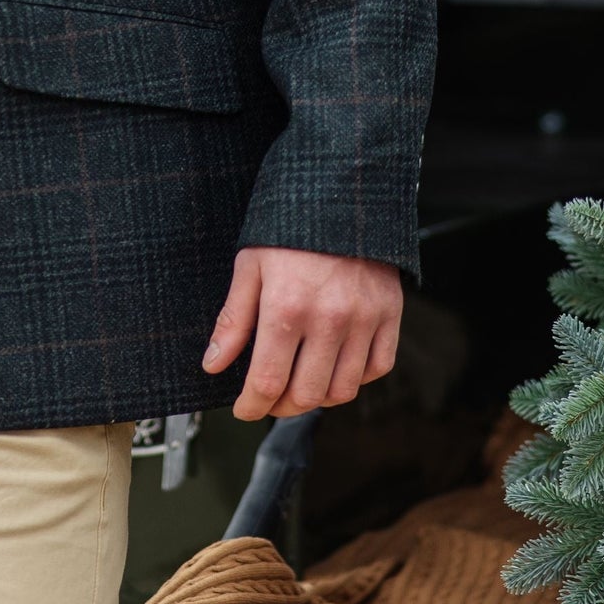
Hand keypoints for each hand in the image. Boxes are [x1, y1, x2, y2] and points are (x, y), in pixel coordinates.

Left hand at [202, 246, 401, 420]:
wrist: (341, 194)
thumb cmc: (289, 230)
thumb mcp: (250, 266)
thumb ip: (234, 320)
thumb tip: (214, 365)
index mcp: (287, 307)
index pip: (268, 381)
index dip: (252, 406)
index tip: (243, 409)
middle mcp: (329, 320)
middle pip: (306, 395)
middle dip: (281, 406)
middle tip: (268, 398)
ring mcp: (364, 320)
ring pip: (343, 390)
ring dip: (317, 397)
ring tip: (299, 384)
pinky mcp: (389, 315)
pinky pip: (377, 369)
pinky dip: (355, 378)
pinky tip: (334, 365)